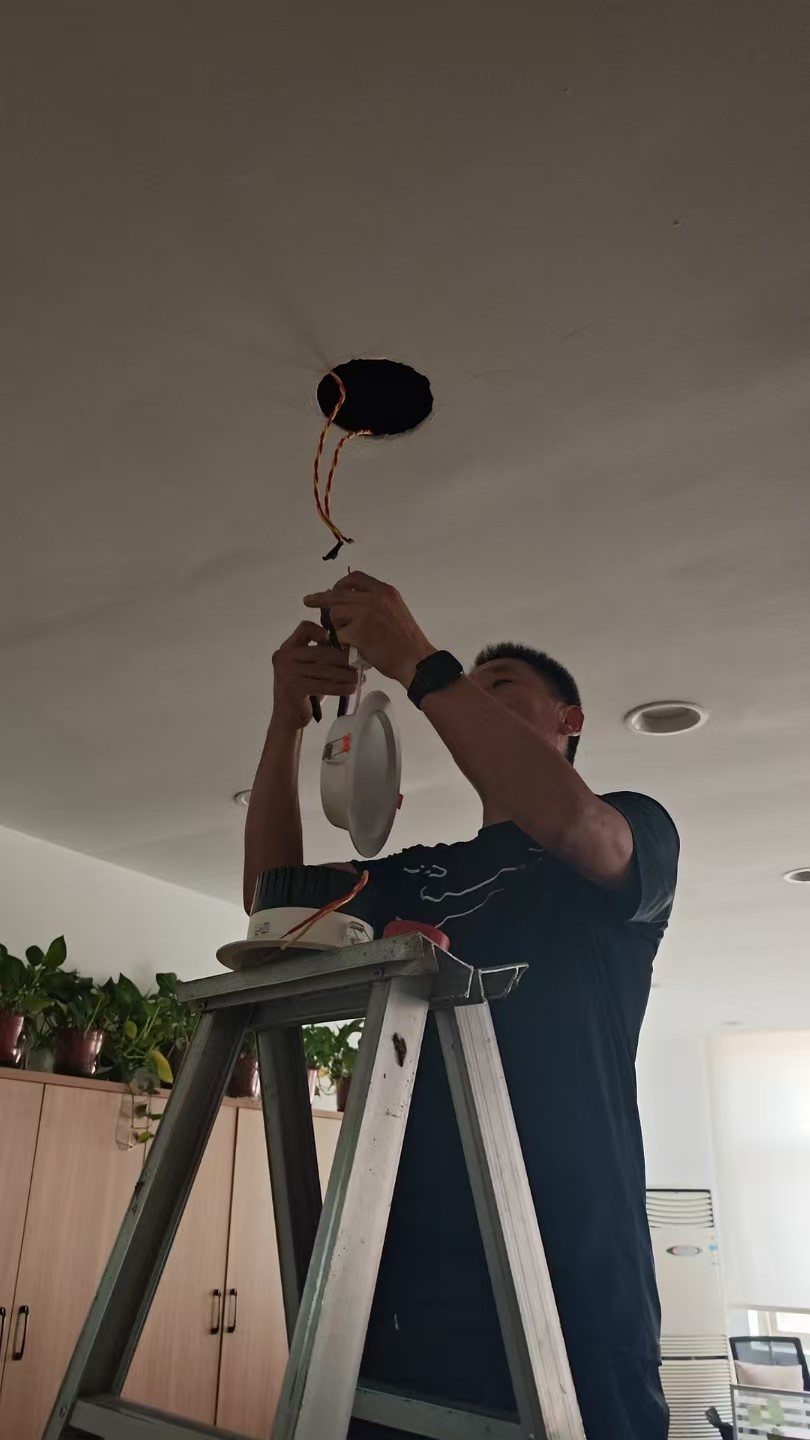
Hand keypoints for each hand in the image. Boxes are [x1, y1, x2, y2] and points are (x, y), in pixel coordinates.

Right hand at [271, 621, 357, 729]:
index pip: (304, 628)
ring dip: (346, 674)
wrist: (287, 718)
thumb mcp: (308, 669)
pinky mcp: (295, 687)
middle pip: (321, 651)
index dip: (321, 631)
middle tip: (359, 664)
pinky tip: (351, 689)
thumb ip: (321, 657)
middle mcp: (284, 657)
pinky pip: (325, 685)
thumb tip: (353, 652)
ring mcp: (287, 672)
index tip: (335, 641)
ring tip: (359, 678)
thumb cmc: (302, 692)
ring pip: (326, 669)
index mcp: (287, 648)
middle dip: (344, 659)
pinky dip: (341, 687)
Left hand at [303, 573, 435, 687]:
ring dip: (338, 627)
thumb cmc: (407, 641)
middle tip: (308, 601)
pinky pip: (339, 635)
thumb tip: (351, 602)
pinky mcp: (357, 632)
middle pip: (338, 594)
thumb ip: (376, 603)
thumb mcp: (396, 610)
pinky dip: (343, 643)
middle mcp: (374, 598)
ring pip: (335, 615)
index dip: (340, 584)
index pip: (355, 578)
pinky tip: (354, 648)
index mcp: (385, 591)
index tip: (332, 589)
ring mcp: (364, 614)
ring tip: (351, 638)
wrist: (415, 660)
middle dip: (320, 598)